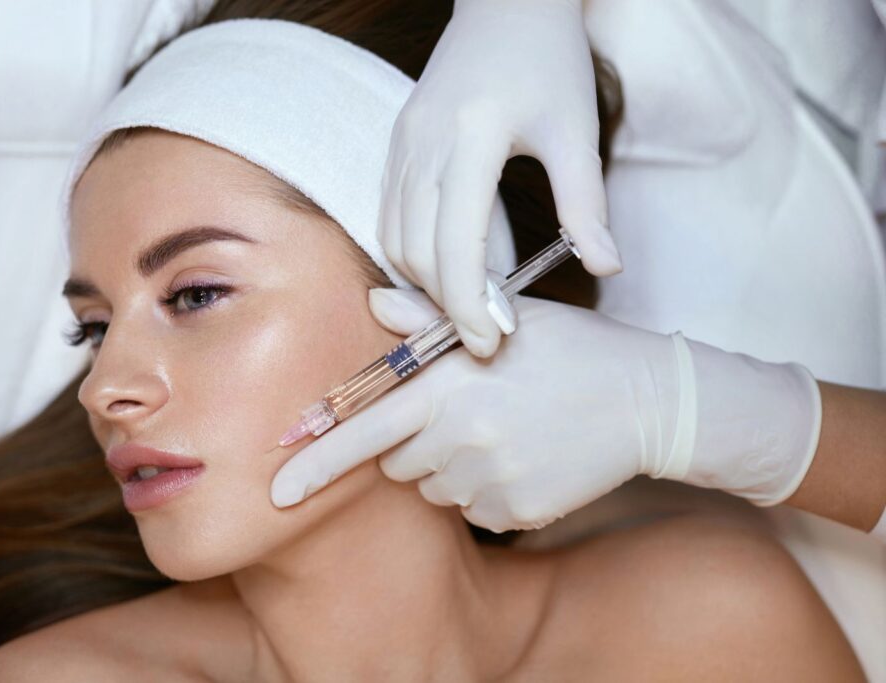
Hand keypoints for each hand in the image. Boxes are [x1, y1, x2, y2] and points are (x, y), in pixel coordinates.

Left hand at [271, 290, 820, 531]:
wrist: (649, 400)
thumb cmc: (569, 349)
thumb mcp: (503, 317)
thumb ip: (430, 319)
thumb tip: (376, 303)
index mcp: (450, 385)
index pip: (365, 427)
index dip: (316, 460)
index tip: (276, 488)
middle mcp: (463, 436)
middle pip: (396, 460)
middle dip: (412, 440)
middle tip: (465, 410)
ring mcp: (491, 479)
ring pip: (433, 486)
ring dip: (448, 464)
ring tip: (502, 429)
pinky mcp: (517, 511)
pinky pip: (473, 508)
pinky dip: (485, 487)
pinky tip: (525, 455)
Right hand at [379, 0, 621, 357]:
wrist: (506, 6)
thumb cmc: (548, 62)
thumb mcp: (576, 131)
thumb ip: (585, 203)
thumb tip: (605, 266)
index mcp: (470, 139)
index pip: (456, 247)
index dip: (469, 306)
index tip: (489, 344)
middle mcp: (423, 144)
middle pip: (417, 253)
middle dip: (447, 303)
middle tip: (487, 332)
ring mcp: (402, 144)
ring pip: (394, 239)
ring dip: (425, 282)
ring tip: (470, 301)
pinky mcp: (396, 144)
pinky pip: (388, 215)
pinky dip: (411, 252)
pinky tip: (446, 264)